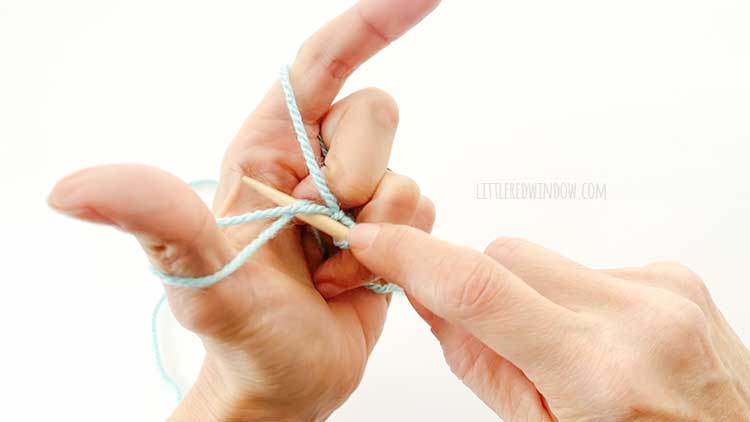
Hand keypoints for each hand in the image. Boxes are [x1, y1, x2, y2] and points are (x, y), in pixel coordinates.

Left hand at [47, 0, 438, 419]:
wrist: (286, 382)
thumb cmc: (240, 333)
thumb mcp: (197, 279)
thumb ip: (158, 224)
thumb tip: (71, 191)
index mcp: (266, 148)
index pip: (321, 64)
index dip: (372, 24)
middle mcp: (314, 163)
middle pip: (375, 114)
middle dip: (355, 178)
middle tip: (318, 232)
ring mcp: (356, 197)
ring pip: (403, 173)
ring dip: (375, 232)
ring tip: (331, 273)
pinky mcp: (390, 229)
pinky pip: (424, 212)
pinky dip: (399, 253)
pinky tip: (358, 282)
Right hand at [345, 224, 749, 420]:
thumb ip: (480, 365)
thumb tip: (432, 304)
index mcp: (597, 372)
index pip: (480, 289)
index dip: (414, 257)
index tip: (375, 240)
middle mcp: (637, 318)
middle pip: (509, 256)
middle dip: (482, 288)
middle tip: (501, 344)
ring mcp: (663, 291)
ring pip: (546, 259)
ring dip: (532, 297)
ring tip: (566, 354)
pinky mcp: (675, 278)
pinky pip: (589, 265)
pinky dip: (574, 297)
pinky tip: (602, 342)